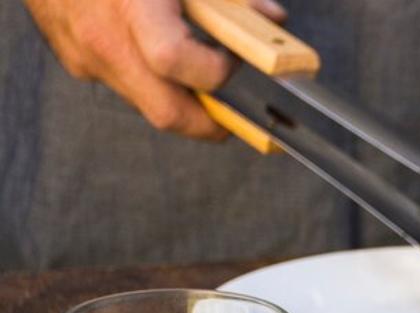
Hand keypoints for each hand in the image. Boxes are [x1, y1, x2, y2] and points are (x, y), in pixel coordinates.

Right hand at [24, 0, 285, 137]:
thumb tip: (273, 21)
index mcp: (131, 8)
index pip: (175, 61)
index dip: (217, 72)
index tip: (237, 64)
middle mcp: (102, 38)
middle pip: (167, 112)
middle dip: (211, 122)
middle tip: (240, 113)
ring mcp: (83, 56)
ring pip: (147, 102)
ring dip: (181, 97)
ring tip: (201, 67)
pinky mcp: (74, 61)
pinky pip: (124, 84)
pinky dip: (151, 77)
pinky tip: (158, 50)